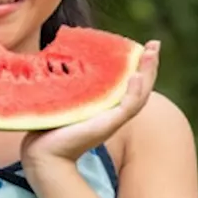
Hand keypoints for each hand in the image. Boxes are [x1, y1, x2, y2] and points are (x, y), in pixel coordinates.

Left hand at [19, 40, 160, 168]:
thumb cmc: (49, 126)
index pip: (129, 83)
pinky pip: (127, 108)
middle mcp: (112, 113)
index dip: (139, 65)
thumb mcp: (63, 99)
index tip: (145, 45)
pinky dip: (134, 92)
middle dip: (150, 65)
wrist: (42, 152)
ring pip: (139, 97)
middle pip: (140, 88)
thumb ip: (68, 83)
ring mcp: (112, 120)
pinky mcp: (106, 126)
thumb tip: (58, 57)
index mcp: (104, 106)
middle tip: (155, 44)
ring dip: (147, 74)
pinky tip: (135, 77)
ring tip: (151, 54)